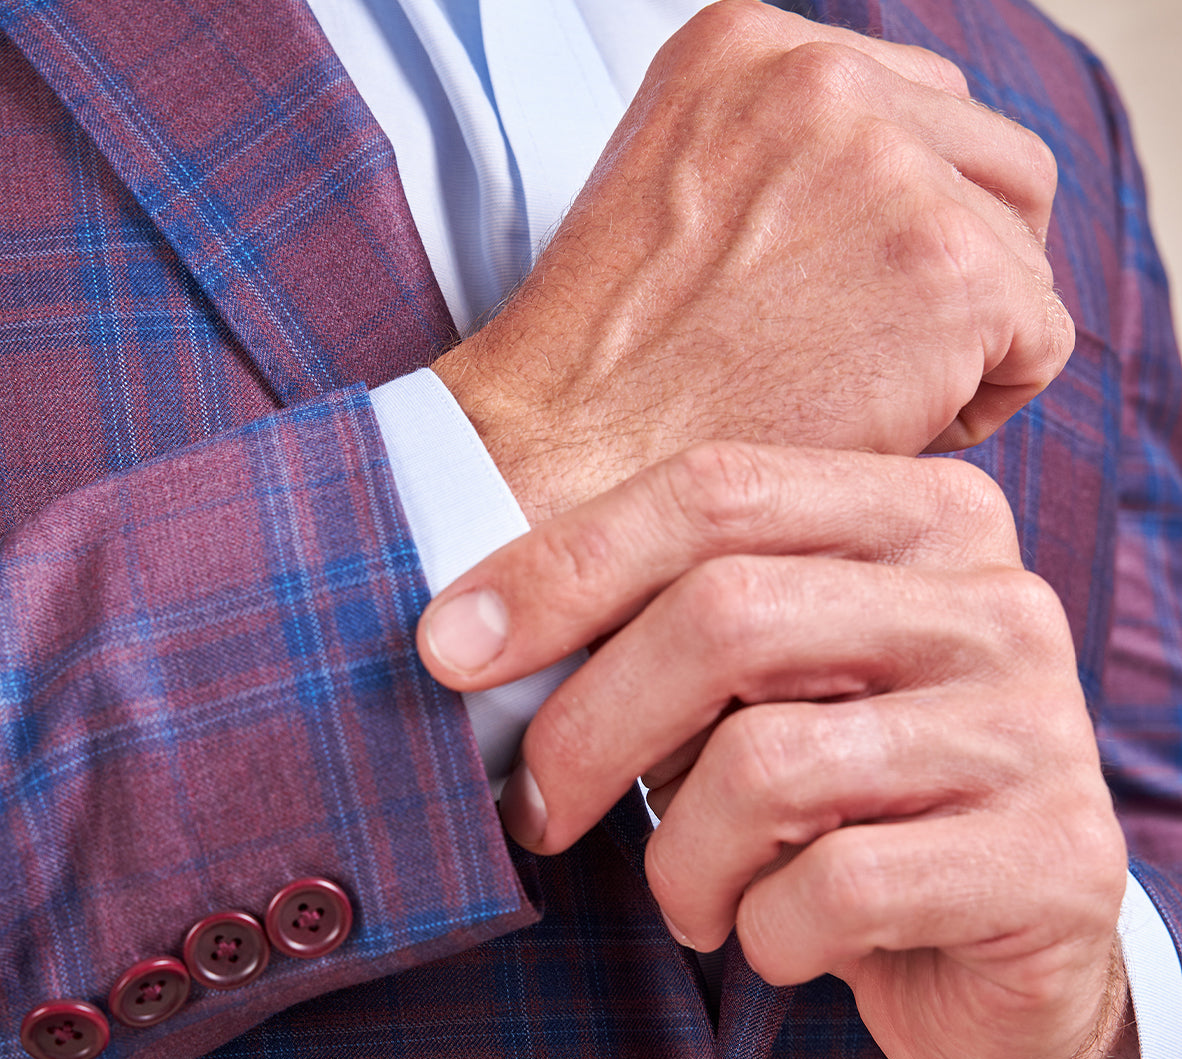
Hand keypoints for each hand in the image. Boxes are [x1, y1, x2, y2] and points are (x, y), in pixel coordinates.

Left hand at [417, 444, 1133, 1058]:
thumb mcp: (765, 694)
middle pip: (727, 617)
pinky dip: (765, 936)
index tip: (449, 648)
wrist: (995, 945)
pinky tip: (781, 943)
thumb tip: (477, 639)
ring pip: (768, 766)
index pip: (716, 492)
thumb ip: (675, 637)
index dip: (561, 568)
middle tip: (538, 813)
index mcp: (925, 517)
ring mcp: (1035, 726)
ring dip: (683, 861)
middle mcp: (994, 600)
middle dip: (589, 731)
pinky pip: (836, 888)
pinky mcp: (1054, 857)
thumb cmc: (848, 801)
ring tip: (694, 898)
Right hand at [433, 0, 1071, 522]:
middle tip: (871, 360)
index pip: (918, 110)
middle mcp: (826, 78)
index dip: (903, 223)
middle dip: (956, 268)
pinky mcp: (946, 267)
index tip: (845, 304)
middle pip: (991, 165)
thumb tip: (896, 204)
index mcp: (751, 47)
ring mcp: (892, 168)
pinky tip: (887, 431)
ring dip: (968, 337)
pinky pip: (1041, 338)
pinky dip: (985, 402)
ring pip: (1021, 252)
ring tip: (865, 399)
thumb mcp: (671, 195)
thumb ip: (785, 166)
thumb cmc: (601, 371)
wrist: (558, 460)